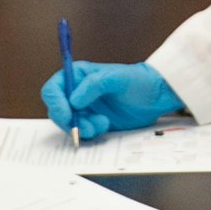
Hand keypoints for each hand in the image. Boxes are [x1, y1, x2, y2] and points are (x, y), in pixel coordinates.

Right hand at [41, 60, 181, 141]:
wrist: (156, 97)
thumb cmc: (139, 80)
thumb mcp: (119, 77)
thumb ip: (95, 84)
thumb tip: (74, 100)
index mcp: (79, 75)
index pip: (54, 88)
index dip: (55, 101)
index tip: (66, 114)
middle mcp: (77, 92)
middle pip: (57, 110)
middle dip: (69, 121)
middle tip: (87, 126)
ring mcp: (85, 109)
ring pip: (69, 125)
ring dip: (82, 128)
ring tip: (103, 124)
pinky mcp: (92, 123)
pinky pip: (81, 133)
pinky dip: (89, 134)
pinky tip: (105, 126)